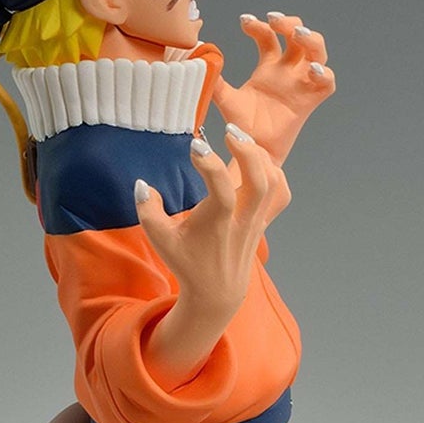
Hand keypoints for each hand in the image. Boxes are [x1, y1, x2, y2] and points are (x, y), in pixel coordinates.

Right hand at [133, 126, 290, 387]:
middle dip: (247, 150)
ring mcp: (257, 220)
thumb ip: (148, 212)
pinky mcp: (264, 220)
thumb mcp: (161, 241)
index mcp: (217, 223)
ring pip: (273, 183)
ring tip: (240, 139)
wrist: (217, 292)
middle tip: (228, 130)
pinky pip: (280, 194)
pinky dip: (275, 172)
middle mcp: (242, 220)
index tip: (194, 144)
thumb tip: (143, 185)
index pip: (221, 189)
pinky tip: (258, 161)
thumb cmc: (188, 262)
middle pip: (260, 181)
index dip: (209, 163)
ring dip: (260, 156)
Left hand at [212, 11, 334, 164]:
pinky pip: (326, 84)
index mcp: (268, 68)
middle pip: (299, 37)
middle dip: (290, 23)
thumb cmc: (241, 128)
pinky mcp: (309, 102)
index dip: (260, 26)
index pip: (270, 37)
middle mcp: (287, 73)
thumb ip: (216, 80)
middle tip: (274, 20)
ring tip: (297, 33)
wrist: (252, 153)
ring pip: (317, 53)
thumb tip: (201, 58)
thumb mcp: (226, 99)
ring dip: (311, 39)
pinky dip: (324, 74)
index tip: (244, 21)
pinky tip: (312, 69)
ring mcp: (300, 86)